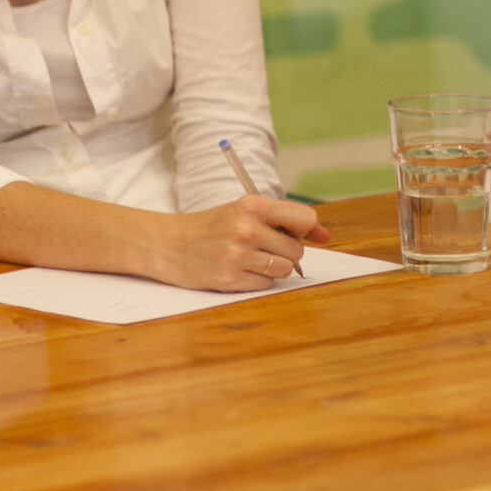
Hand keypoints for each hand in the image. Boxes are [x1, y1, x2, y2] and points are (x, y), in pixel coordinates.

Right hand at [145, 195, 330, 291]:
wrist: (166, 244)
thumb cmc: (211, 227)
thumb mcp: (243, 211)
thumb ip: (284, 220)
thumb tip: (324, 236)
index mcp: (252, 206)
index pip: (305, 217)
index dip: (309, 230)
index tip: (305, 235)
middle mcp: (246, 229)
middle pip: (296, 249)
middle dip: (285, 252)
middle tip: (263, 247)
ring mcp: (237, 255)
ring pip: (284, 269)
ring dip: (273, 268)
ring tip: (251, 259)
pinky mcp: (229, 279)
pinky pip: (265, 284)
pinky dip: (257, 280)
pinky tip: (238, 270)